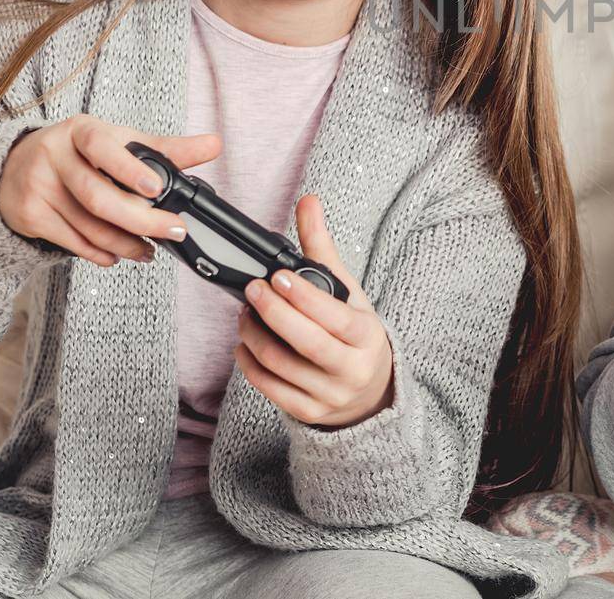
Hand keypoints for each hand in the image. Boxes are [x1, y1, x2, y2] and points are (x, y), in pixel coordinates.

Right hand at [0, 113, 219, 265]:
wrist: (15, 166)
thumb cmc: (79, 152)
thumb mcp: (117, 141)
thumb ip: (165, 148)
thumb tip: (214, 144)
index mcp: (80, 130)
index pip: (102, 146)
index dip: (128, 168)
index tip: (157, 187)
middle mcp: (54, 155)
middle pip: (98, 197)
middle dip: (141, 220)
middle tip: (174, 230)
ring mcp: (38, 187)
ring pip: (88, 225)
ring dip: (126, 243)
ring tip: (150, 249)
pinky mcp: (30, 215)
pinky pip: (72, 242)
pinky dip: (101, 252)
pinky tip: (120, 255)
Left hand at [235, 194, 394, 428]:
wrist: (369, 390)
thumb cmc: (354, 332)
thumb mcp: (348, 292)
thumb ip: (322, 248)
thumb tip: (308, 201)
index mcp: (367, 335)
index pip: (333, 318)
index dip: (304, 298)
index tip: (278, 277)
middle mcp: (351, 369)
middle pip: (306, 344)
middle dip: (274, 314)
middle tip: (252, 290)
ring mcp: (329, 395)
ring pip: (282, 366)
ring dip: (255, 337)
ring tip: (245, 314)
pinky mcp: (306, 412)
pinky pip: (270, 388)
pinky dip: (250, 364)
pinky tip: (244, 344)